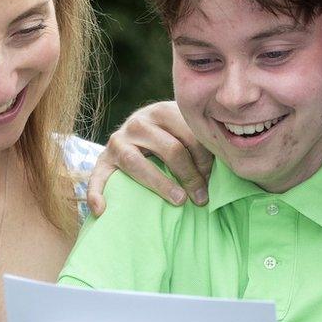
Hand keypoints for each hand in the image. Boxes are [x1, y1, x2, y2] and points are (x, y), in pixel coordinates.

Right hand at [87, 101, 212, 215]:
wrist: (139, 134)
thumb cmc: (173, 139)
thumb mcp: (186, 133)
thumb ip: (202, 146)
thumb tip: (225, 169)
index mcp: (163, 111)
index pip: (190, 135)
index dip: (206, 160)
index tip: (214, 180)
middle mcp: (139, 122)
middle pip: (170, 149)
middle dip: (190, 175)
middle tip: (202, 197)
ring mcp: (118, 139)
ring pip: (136, 162)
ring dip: (160, 184)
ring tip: (180, 201)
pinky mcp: (103, 158)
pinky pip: (97, 176)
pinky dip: (96, 193)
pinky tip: (100, 210)